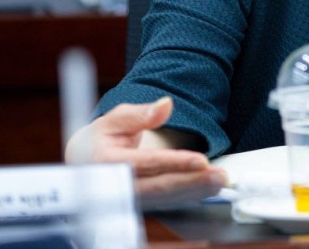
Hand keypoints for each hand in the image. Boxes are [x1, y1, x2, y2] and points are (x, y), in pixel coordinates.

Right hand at [67, 97, 226, 197]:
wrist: (86, 163)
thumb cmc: (103, 137)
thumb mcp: (115, 119)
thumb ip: (140, 114)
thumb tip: (166, 105)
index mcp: (109, 163)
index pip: (148, 164)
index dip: (175, 163)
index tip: (200, 160)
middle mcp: (121, 186)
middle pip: (162, 186)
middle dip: (194, 182)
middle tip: (221, 177)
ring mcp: (134, 198)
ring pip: (169, 198)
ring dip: (198, 191)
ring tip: (222, 182)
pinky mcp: (145, 203)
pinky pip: (171, 201)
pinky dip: (192, 196)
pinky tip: (212, 188)